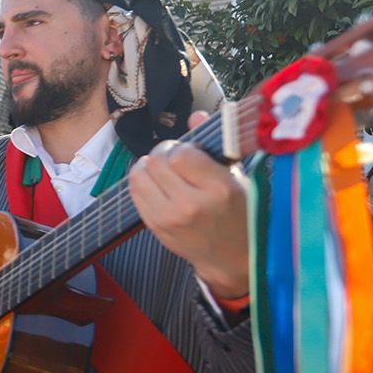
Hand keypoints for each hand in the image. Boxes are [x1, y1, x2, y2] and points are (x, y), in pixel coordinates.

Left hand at [127, 115, 248, 299]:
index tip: (188, 152)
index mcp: (219, 189)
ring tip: (163, 171)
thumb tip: (195, 115)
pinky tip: (157, 186)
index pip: (181, 154)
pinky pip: (134, 193)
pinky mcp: (155, 228)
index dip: (181, 148)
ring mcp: (170, 219)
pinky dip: (142, 183)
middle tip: (174, 159)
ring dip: (148, 167)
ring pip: (139, 176)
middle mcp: (191, 205)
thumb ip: (214, 144)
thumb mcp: (236, 177)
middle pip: (156, 162)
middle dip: (163, 154)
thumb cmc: (239, 212)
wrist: (233, 256)